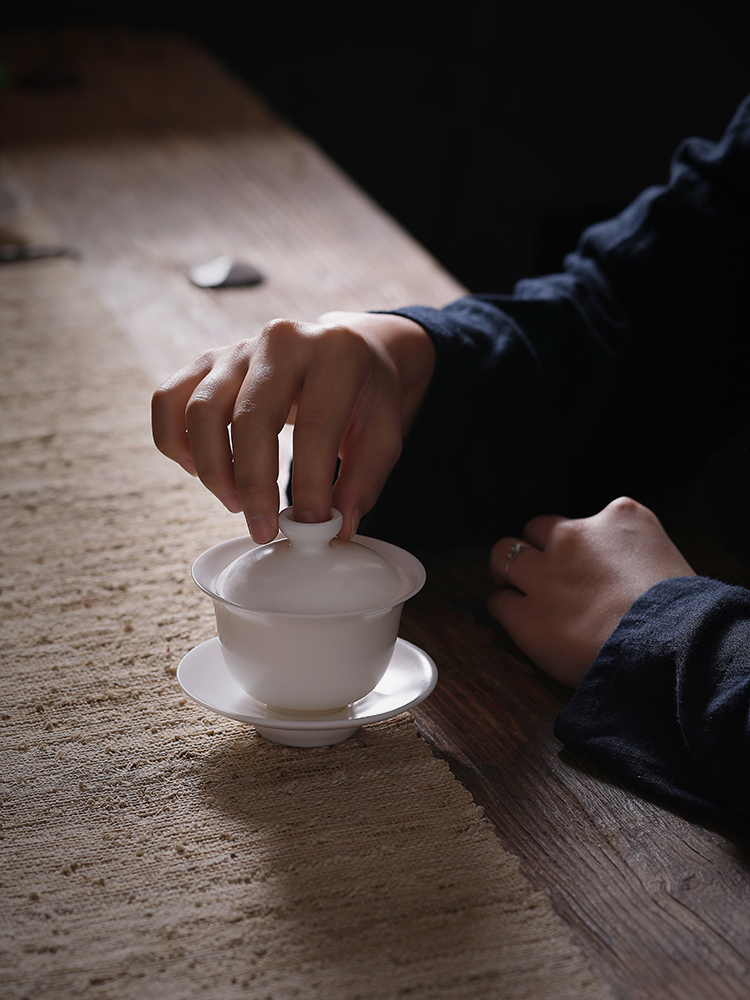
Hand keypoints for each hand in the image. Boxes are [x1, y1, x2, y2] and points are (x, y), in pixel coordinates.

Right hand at [151, 311, 434, 542]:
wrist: (346, 349)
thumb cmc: (365, 396)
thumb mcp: (386, 433)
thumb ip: (363, 481)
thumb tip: (337, 527)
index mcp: (335, 353)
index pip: (316, 425)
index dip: (310, 484)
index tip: (311, 527)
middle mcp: (281, 341)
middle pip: (249, 417)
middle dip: (253, 484)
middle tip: (264, 529)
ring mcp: (238, 348)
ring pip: (200, 409)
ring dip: (213, 468)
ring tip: (236, 505)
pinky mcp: (207, 361)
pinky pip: (168, 400)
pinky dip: (174, 441)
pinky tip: (196, 470)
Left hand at [487, 497, 695, 686]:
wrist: (670, 646)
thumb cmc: (680, 612)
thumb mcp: (663, 554)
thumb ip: (631, 547)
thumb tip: (615, 565)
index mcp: (616, 517)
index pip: (580, 518)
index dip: (575, 542)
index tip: (578, 560)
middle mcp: (573, 536)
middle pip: (533, 529)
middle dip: (535, 548)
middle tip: (540, 571)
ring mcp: (545, 575)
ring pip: (503, 556)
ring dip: (508, 571)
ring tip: (515, 587)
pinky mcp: (527, 615)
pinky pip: (498, 602)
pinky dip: (504, 608)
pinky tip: (517, 618)